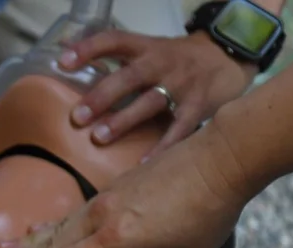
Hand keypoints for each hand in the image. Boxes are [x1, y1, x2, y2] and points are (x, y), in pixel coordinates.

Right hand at [0, 120, 252, 247]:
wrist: (221, 157)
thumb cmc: (209, 213)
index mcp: (115, 242)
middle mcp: (99, 220)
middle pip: (47, 246)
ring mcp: (102, 202)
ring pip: (55, 228)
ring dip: (24, 243)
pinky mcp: (110, 190)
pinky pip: (69, 215)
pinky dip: (48, 227)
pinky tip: (36, 229)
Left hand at [61, 30, 255, 157]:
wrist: (230, 56)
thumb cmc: (178, 59)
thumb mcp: (151, 49)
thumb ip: (118, 58)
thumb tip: (67, 58)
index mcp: (147, 47)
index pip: (114, 40)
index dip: (88, 48)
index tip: (62, 62)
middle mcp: (162, 63)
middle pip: (130, 77)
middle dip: (102, 95)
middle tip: (78, 116)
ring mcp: (182, 85)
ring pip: (150, 102)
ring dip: (124, 120)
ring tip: (99, 138)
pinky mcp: (199, 106)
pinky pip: (179, 128)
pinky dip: (162, 146)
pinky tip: (143, 163)